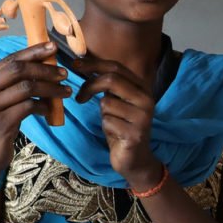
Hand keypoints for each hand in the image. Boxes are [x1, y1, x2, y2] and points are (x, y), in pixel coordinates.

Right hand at [0, 43, 69, 178]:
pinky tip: (50, 110)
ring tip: (65, 91)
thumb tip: (44, 60)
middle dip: (45, 69)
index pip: (10, 59)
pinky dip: (43, 106)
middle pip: (18, 70)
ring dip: (50, 88)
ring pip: (27, 88)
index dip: (33, 51)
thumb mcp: (1, 100)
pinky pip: (28, 107)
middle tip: (64, 74)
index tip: (53, 47)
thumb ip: (13, 82)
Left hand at [67, 52, 161, 189]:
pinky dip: (106, 127)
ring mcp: (142, 117)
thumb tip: (83, 64)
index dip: (94, 64)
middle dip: (90, 85)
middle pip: (111, 80)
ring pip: (106, 103)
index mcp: (142, 88)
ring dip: (102, 114)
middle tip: (80, 97)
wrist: (135, 159)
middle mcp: (146, 99)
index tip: (75, 64)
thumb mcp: (116, 101)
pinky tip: (115, 134)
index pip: (116, 67)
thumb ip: (108, 85)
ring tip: (112, 123)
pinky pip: (107, 121)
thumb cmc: (121, 127)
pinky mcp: (135, 133)